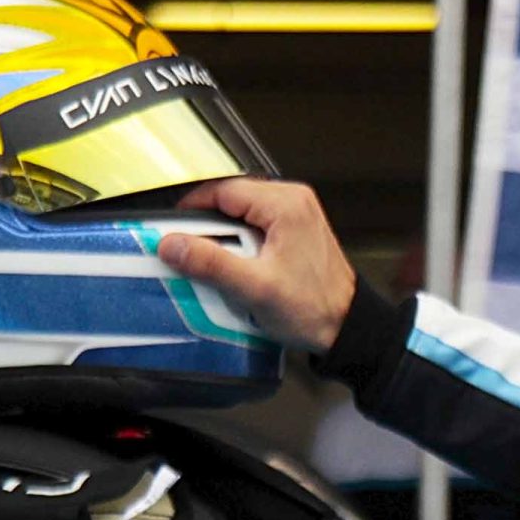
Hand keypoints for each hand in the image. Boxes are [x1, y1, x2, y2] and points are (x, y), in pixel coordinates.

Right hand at [159, 178, 358, 353]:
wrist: (347, 327)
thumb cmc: (314, 309)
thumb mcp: (254, 288)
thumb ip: (211, 264)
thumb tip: (172, 245)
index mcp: (286, 205)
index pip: (222, 191)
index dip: (191, 210)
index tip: (172, 231)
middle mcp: (294, 202)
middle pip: (231, 202)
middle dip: (207, 228)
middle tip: (191, 255)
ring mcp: (297, 215)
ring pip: (241, 216)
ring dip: (224, 239)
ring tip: (218, 267)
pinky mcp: (296, 231)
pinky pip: (255, 228)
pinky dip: (240, 246)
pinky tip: (238, 270)